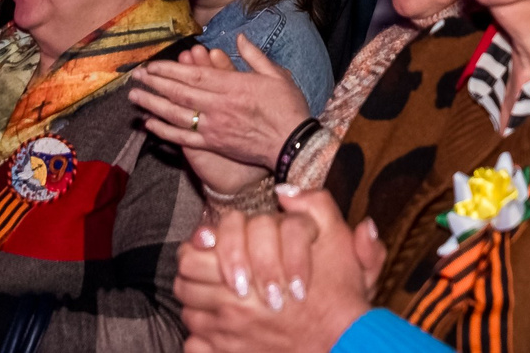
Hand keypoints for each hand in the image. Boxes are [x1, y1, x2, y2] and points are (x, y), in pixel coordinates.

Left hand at [131, 38, 307, 195]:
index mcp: (232, 86)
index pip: (193, 75)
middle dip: (154, 83)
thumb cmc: (287, 107)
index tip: (152, 65)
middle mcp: (218, 106)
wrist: (292, 143)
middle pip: (179, 93)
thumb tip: (239, 37)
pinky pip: (182, 138)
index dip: (169, 70)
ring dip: (152, 104)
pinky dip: (164, 131)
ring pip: (176, 114)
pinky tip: (149, 124)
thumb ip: (254, 56)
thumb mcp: (276, 75)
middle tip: (135, 76)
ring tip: (134, 97)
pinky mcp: (213, 144)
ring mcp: (213, 127)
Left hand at [177, 197, 378, 352]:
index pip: (191, 255)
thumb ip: (313, 205)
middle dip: (195, 273)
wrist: (345, 344)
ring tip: (220, 296)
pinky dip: (203, 335)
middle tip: (213, 269)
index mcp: (246, 273)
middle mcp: (230, 308)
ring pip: (189, 314)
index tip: (212, 246)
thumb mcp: (336, 236)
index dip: (200, 247)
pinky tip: (223, 327)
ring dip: (200, 303)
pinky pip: (195, 345)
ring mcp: (227, 337)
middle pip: (184, 284)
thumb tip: (284, 192)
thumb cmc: (338, 293)